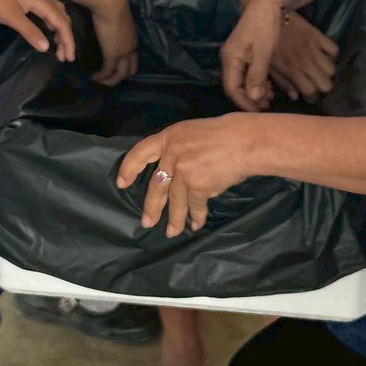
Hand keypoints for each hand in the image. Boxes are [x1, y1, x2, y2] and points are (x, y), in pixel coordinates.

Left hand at [0, 0, 74, 61]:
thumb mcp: (12, 17)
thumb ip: (30, 32)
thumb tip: (46, 47)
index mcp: (43, 2)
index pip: (62, 24)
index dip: (68, 41)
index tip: (69, 58)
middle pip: (63, 19)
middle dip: (66, 38)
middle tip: (64, 57)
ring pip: (57, 15)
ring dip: (60, 31)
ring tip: (58, 48)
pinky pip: (49, 12)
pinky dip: (53, 24)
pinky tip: (49, 32)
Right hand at [91, 0, 138, 85]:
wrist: (111, 3)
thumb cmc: (112, 6)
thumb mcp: (117, 20)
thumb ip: (115, 28)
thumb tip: (107, 31)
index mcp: (133, 39)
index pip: (134, 59)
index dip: (126, 67)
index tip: (115, 70)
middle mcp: (131, 48)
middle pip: (130, 70)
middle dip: (120, 77)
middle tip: (108, 80)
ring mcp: (123, 52)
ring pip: (120, 75)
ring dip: (110, 81)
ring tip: (99, 82)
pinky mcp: (112, 54)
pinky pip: (108, 71)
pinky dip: (101, 77)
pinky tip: (94, 77)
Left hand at [117, 115, 255, 235]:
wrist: (243, 141)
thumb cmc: (222, 134)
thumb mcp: (191, 132)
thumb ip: (178, 148)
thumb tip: (171, 171)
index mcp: (169, 137)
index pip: (140, 152)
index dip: (129, 168)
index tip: (122, 183)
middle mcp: (172, 155)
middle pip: (157, 186)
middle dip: (152, 207)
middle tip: (147, 222)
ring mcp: (183, 172)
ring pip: (176, 201)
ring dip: (175, 219)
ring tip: (172, 232)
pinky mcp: (198, 186)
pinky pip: (194, 206)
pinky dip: (196, 217)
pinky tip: (196, 224)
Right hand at [221, 0, 283, 111]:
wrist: (269, 3)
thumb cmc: (265, 27)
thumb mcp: (263, 53)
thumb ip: (257, 76)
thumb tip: (254, 98)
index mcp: (230, 59)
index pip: (232, 88)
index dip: (244, 102)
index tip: (259, 112)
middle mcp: (230, 58)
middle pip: (235, 86)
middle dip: (250, 99)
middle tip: (266, 108)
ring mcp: (238, 55)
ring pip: (243, 80)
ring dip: (255, 92)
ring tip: (270, 100)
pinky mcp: (246, 52)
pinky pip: (248, 73)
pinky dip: (257, 82)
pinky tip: (269, 87)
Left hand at [270, 11, 338, 102]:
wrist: (268, 11)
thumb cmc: (262, 41)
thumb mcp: (267, 64)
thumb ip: (281, 81)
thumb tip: (295, 96)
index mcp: (291, 69)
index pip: (311, 91)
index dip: (311, 97)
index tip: (307, 96)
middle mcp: (306, 60)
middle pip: (327, 84)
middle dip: (321, 88)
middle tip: (314, 84)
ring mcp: (314, 47)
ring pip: (332, 69)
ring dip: (326, 73)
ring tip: (318, 71)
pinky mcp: (318, 35)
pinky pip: (334, 49)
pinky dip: (331, 56)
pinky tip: (322, 56)